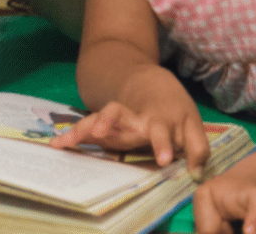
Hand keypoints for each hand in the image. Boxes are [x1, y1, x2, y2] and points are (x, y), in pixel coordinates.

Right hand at [50, 66, 208, 172]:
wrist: (147, 80)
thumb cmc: (173, 108)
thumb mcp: (192, 124)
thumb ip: (198, 149)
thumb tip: (196, 173)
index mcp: (159, 119)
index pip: (161, 131)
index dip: (163, 144)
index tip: (165, 160)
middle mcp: (134, 117)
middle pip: (119, 116)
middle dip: (107, 123)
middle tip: (99, 134)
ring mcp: (117, 119)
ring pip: (97, 118)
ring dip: (84, 126)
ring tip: (68, 139)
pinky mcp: (103, 124)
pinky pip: (87, 128)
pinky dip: (73, 135)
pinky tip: (57, 143)